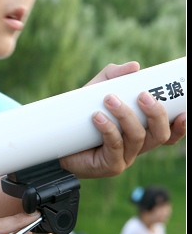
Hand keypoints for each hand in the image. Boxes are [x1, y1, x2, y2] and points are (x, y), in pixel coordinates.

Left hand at [60, 62, 186, 178]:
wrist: (54, 140)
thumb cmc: (79, 115)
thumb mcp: (96, 90)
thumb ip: (114, 76)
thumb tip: (135, 67)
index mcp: (141, 132)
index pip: (169, 131)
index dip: (181, 125)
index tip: (184, 111)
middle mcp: (137, 147)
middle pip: (160, 135)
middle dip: (156, 114)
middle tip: (142, 95)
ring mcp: (124, 158)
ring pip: (138, 138)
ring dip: (126, 116)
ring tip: (109, 99)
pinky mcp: (109, 166)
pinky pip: (115, 147)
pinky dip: (108, 129)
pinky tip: (97, 117)